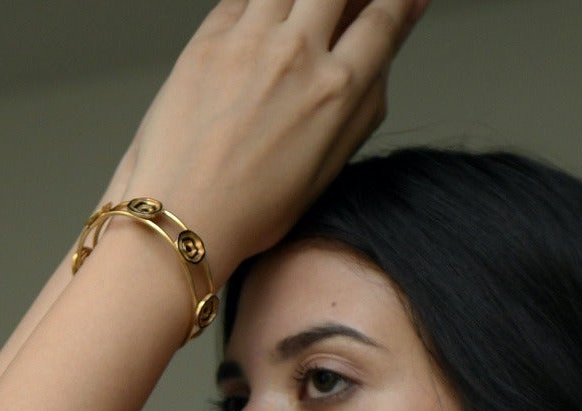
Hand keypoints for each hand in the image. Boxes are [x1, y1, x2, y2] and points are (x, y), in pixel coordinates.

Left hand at [116, 0, 429, 281]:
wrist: (183, 217)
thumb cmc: (252, 207)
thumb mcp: (329, 165)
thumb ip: (363, 104)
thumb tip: (384, 58)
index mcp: (336, 91)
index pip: (383, 18)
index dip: (398, 0)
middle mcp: (297, 54)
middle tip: (343, 12)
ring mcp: (250, 39)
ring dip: (302, 1)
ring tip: (301, 23)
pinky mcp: (209, 38)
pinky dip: (259, 5)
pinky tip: (262, 26)